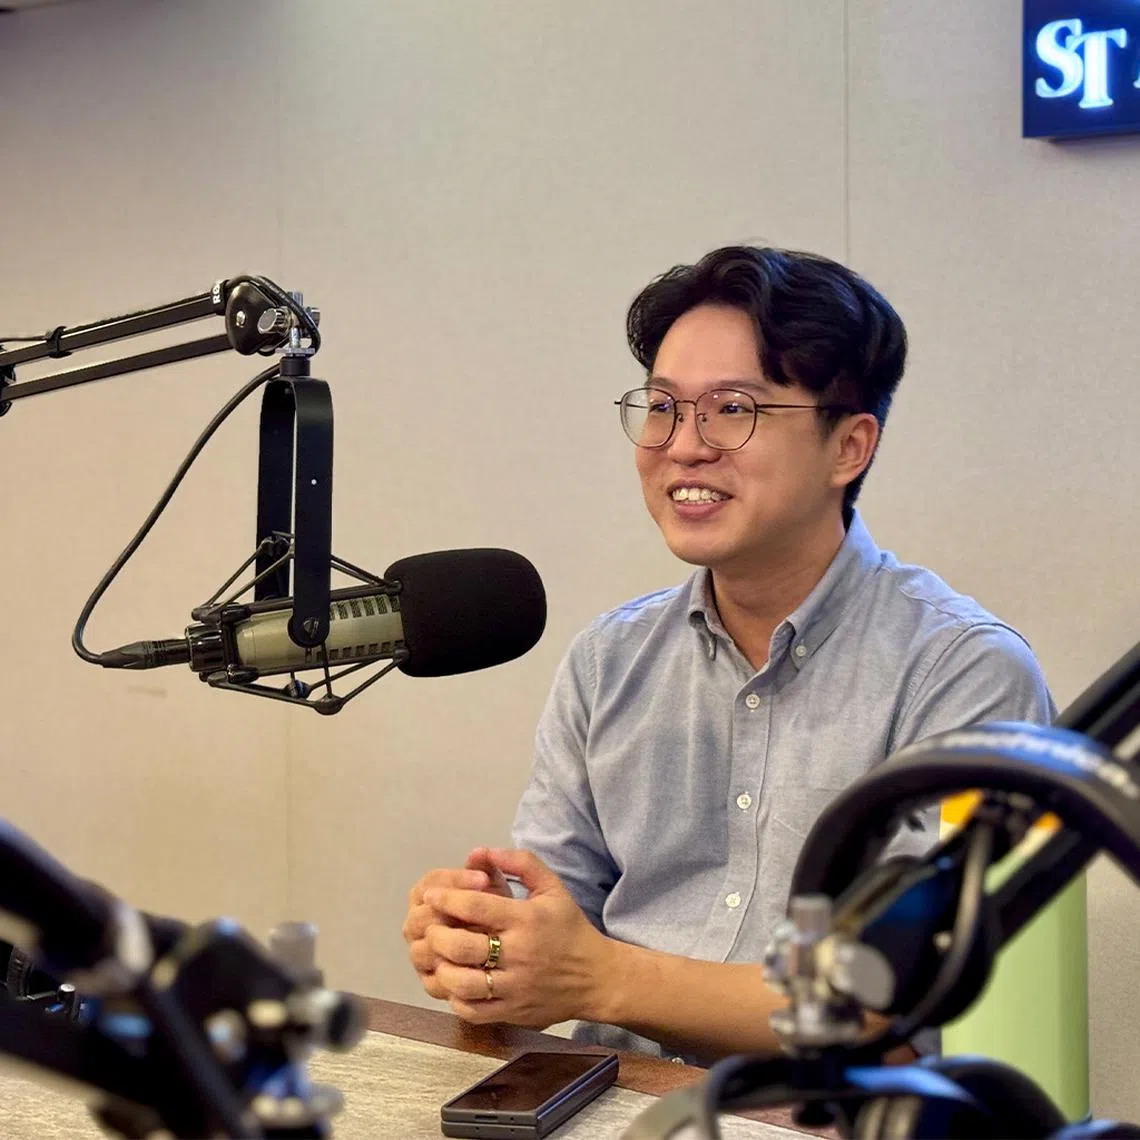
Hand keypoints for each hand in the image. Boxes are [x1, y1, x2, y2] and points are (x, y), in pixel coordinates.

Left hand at [421, 849, 616, 1028]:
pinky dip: (455, 998)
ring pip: (462, 983)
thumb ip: (521, 863)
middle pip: (462, 946)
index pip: (476, 906)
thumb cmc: (570, 928)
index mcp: (527, 919)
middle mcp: (518, 954)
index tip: (431, 895)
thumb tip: (483, 852)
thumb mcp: (553, 887)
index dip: (447, 898)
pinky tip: (454, 983)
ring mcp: (514, 987)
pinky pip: (473, 1011)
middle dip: (437, 934)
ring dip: (442, 968)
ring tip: (439, 956)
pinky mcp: (512, 1012)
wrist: (597, 978)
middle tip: (430, 927)